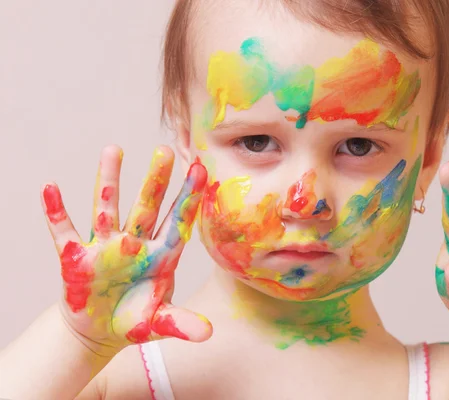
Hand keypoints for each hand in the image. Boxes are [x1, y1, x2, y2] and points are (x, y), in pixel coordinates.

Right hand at [41, 145, 211, 355]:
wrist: (99, 332)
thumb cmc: (134, 320)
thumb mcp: (158, 323)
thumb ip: (181, 324)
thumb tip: (208, 333)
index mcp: (160, 257)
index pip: (178, 222)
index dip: (189, 198)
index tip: (200, 170)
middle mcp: (135, 245)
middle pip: (146, 207)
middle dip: (155, 181)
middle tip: (164, 151)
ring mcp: (105, 247)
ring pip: (108, 208)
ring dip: (109, 180)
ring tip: (113, 150)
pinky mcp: (76, 258)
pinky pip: (64, 232)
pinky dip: (56, 212)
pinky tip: (51, 188)